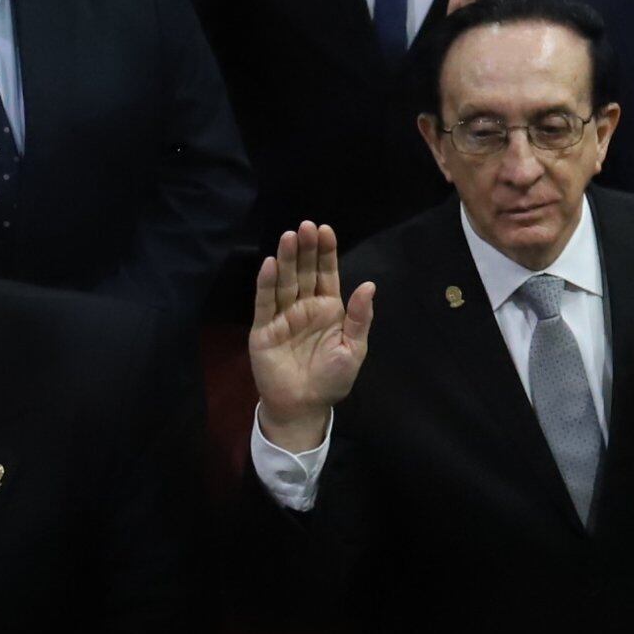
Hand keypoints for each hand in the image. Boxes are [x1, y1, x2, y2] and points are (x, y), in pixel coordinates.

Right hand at [248, 223, 376, 453]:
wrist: (305, 407)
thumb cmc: (333, 379)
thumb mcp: (354, 348)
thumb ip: (360, 317)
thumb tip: (369, 284)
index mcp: (328, 309)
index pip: (327, 274)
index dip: (326, 253)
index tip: (326, 229)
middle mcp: (304, 307)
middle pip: (304, 272)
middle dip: (306, 249)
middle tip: (306, 225)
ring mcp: (283, 317)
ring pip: (285, 282)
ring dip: (287, 260)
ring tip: (289, 236)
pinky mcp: (263, 330)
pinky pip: (265, 303)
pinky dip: (267, 284)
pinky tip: (270, 264)